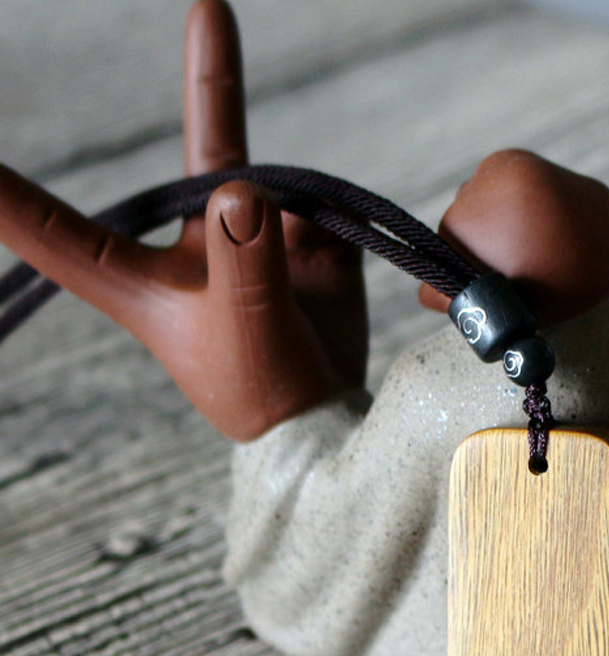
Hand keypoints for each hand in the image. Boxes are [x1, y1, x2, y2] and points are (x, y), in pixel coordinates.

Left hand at [0, 0, 367, 440]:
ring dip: (294, 204)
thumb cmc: (262, 390)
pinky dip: (329, 225)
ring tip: (296, 272)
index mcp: (142, 279)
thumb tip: (242, 186)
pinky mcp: (305, 249)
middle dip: (213, 80)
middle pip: (204, 150)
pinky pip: (318, 212)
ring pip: (276, 184)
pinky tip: (322, 266)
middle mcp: (198, 247)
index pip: (55, 230)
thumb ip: (242, 261)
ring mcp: (256, 244)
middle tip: (209, 5)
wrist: (325, 415)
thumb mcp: (244, 331)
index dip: (4, 194)